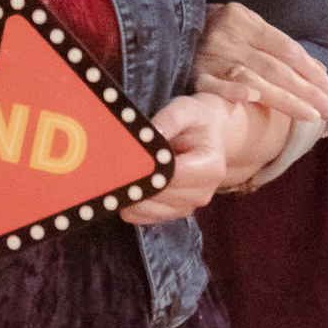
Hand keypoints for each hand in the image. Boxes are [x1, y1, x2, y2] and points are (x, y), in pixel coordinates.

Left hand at [119, 91, 233, 224]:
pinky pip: (143, 217)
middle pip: (160, 195)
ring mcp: (187, 206)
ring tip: (122, 173)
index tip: (128, 158)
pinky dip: (131, 204)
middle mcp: (202, 193)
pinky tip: (129, 186)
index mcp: (211, 167)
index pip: (173, 176)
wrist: (205, 137)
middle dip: (137, 180)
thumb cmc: (196, 122)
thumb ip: (169, 119)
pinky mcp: (172, 214)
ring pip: (148, 209)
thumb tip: (151, 135)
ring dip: (132, 194)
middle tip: (116, 165)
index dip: (148, 169)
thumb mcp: (186, 109)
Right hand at [193, 1, 327, 124]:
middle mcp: (229, 38)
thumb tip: (318, 70)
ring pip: (253, 78)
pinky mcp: (192, 75)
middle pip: (277, 67)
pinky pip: (213, 86)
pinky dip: (233, 90)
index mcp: (245, 21)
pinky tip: (254, 99)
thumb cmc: (215, 30)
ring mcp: (209, 57)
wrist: (165, 23)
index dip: (313, 72)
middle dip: (309, 91)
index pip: (288, 49)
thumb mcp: (246, 26)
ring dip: (284, 99)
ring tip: (312, 116)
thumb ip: (278, 46)